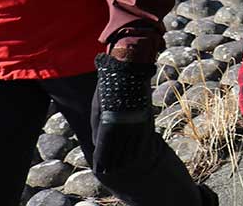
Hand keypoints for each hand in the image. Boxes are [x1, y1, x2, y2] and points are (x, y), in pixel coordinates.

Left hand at [91, 53, 154, 174]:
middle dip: (112, 163)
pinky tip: (135, 155)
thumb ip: (97, 126)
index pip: (104, 149)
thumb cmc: (107, 88)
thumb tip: (96, 142)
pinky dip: (138, 149)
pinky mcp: (146, 119)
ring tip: (120, 167)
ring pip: (131, 147)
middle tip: (109, 172)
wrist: (128, 70)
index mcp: (108, 124)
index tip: (100, 169)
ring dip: (125, 159)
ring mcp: (136, 123)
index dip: (102, 161)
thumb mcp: (97, 107)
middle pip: (117, 152)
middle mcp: (123, 126)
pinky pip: (142, 139)